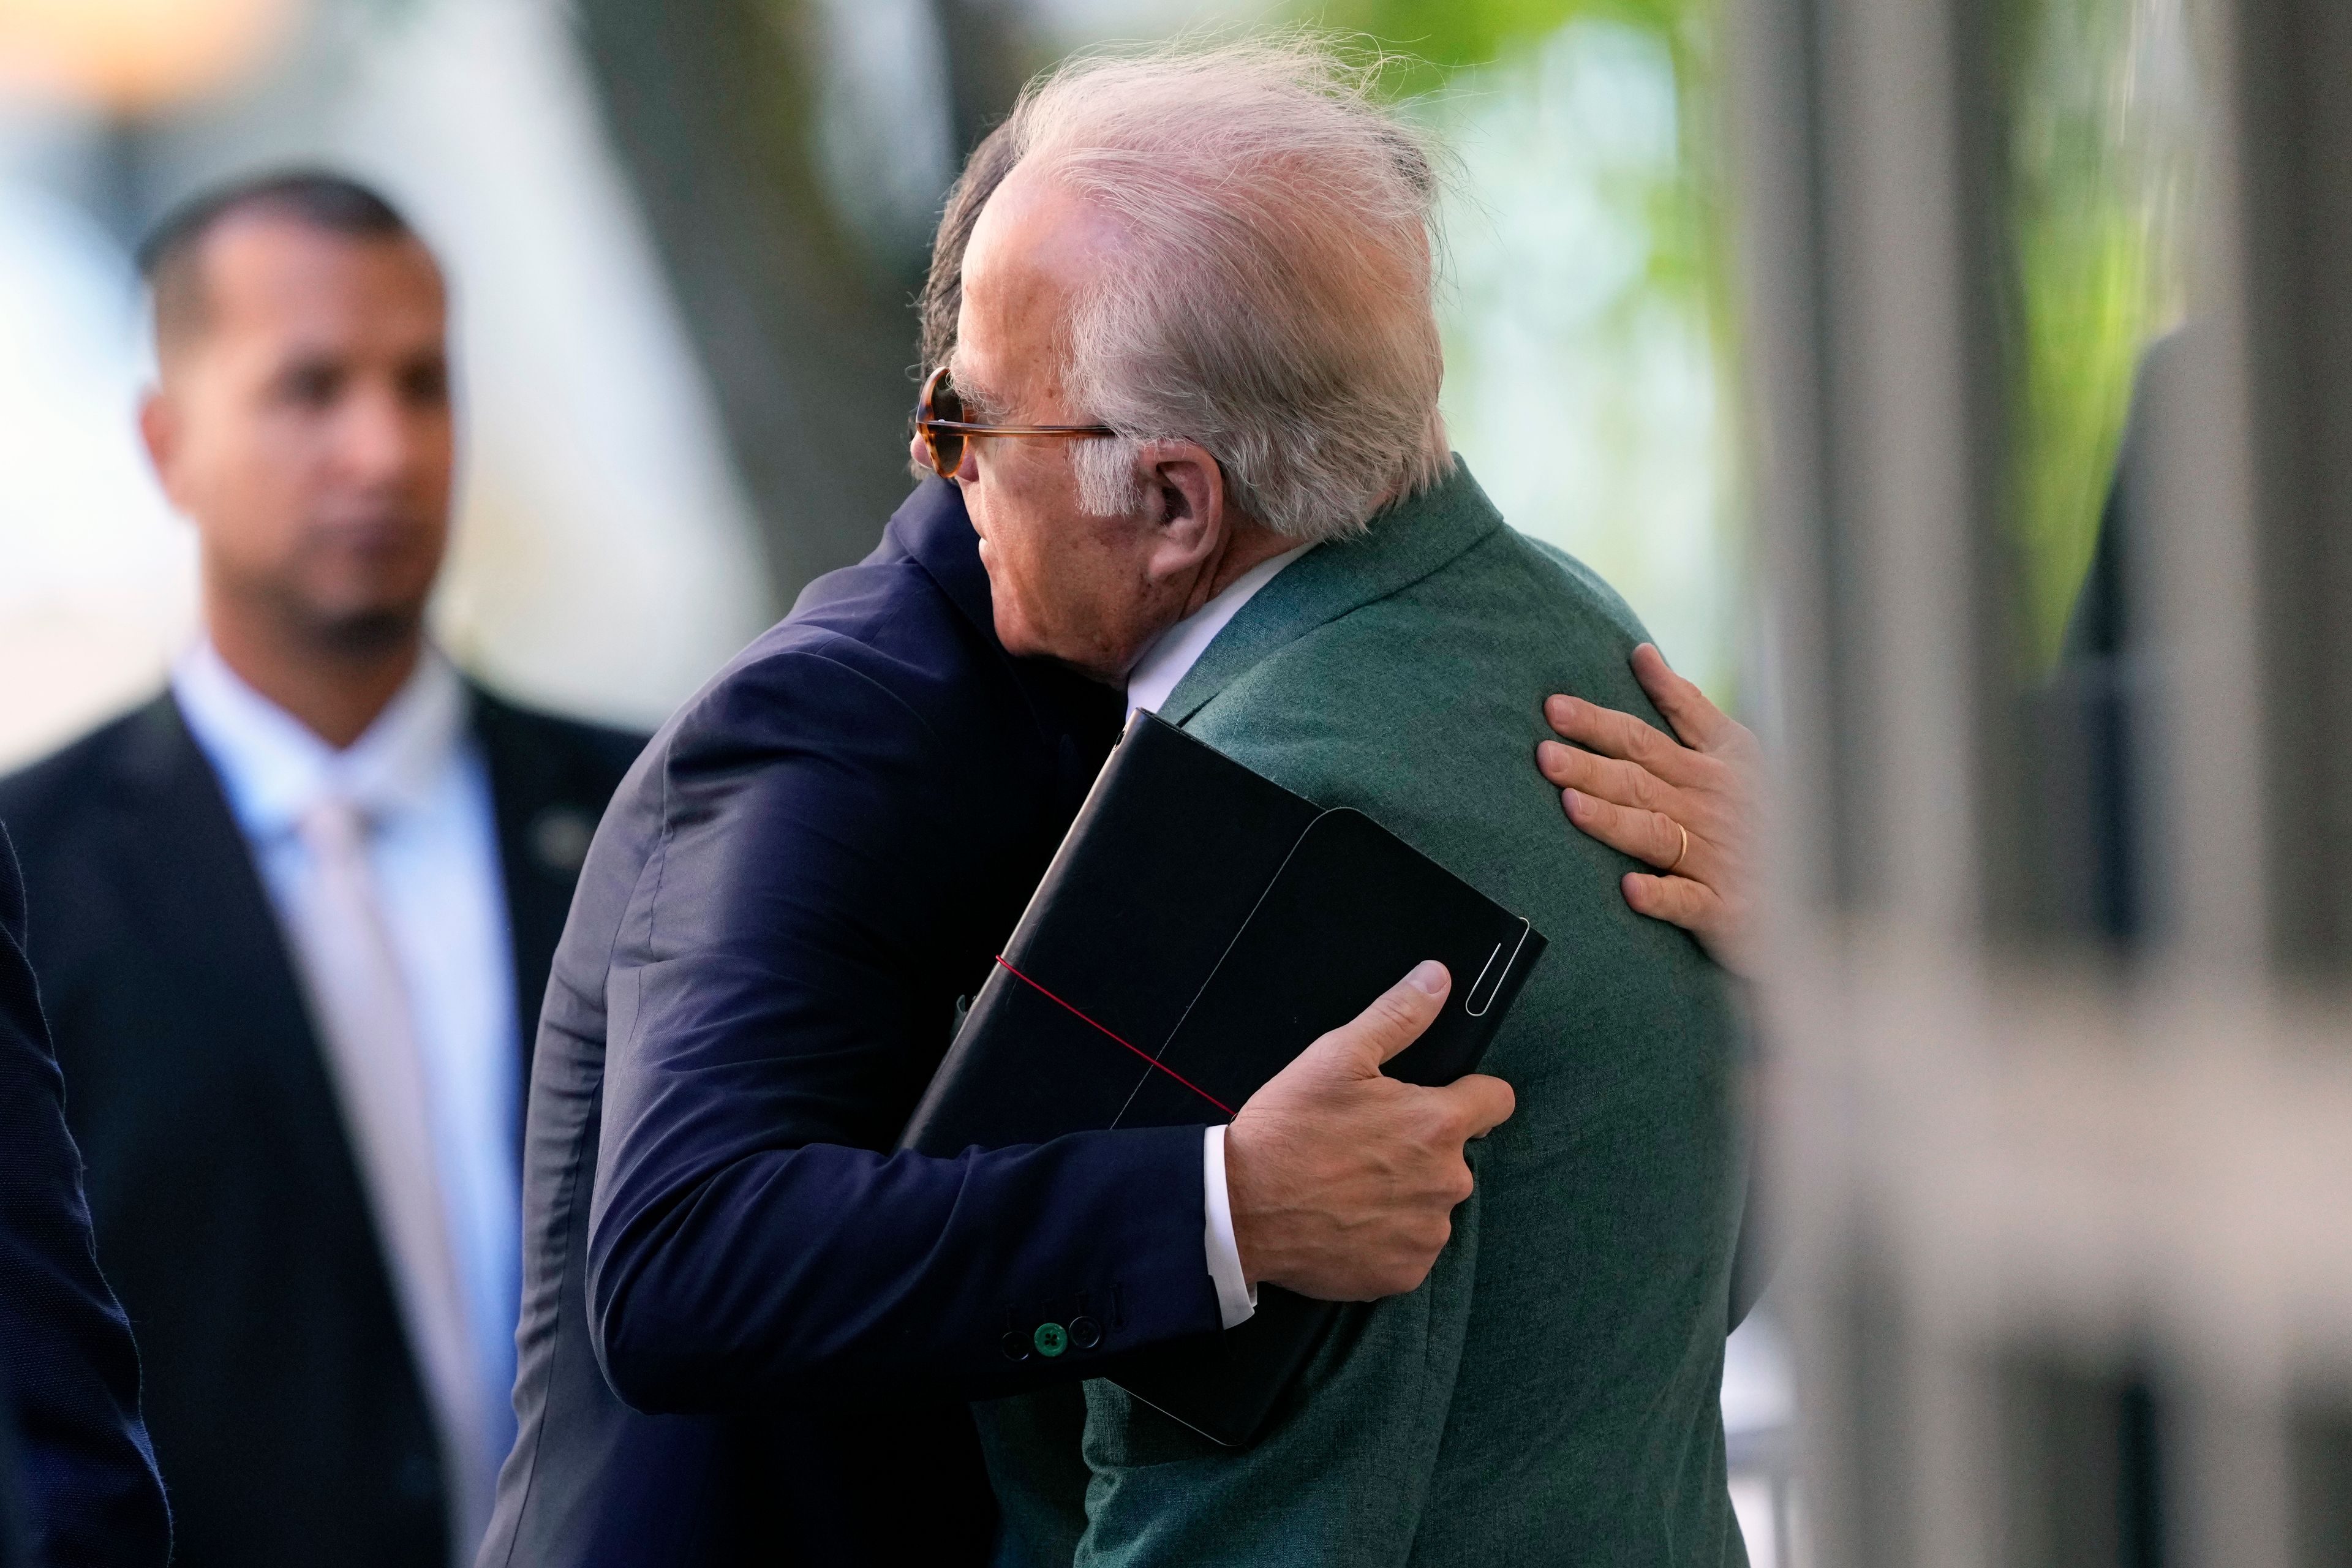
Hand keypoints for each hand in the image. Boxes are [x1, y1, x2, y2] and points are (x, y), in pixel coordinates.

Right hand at [1222, 961, 1514, 1300]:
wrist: (1239, 1209)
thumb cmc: (1288, 1128)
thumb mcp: (1336, 1056)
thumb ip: (1398, 1016)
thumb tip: (1439, 977)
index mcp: (1438, 1124)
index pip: (1496, 1101)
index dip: (1469, 1094)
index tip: (1433, 1101)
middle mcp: (1448, 1182)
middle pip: (1454, 1156)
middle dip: (1421, 1149)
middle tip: (1363, 1146)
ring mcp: (1427, 1234)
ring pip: (1431, 1204)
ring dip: (1404, 1195)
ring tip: (1349, 1187)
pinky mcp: (1404, 1274)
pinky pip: (1409, 1248)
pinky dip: (1385, 1238)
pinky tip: (1346, 1222)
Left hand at [1536, 643, 1761, 975]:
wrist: (1823, 885)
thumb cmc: (1765, 811)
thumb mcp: (1735, 748)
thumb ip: (1686, 705)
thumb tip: (1641, 653)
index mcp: (1711, 767)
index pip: (1644, 738)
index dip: (1599, 722)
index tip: (1554, 707)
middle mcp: (1709, 808)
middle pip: (1639, 781)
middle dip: (1591, 766)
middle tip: (1544, 754)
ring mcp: (1717, 859)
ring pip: (1656, 833)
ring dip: (1614, 820)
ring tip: (1570, 805)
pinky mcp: (1726, 909)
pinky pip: (1690, 901)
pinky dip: (1663, 895)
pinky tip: (1632, 889)